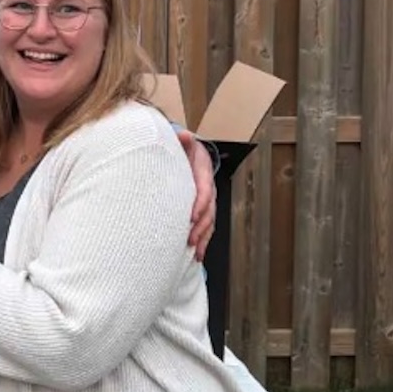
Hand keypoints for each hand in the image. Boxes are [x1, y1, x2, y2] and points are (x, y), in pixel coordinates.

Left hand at [177, 130, 216, 261]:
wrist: (191, 154)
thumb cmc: (184, 152)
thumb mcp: (184, 143)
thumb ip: (183, 141)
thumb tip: (184, 135)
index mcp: (203, 174)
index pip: (204, 191)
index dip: (199, 204)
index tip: (191, 215)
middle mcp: (209, 190)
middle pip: (209, 211)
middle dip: (200, 227)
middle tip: (189, 238)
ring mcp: (207, 202)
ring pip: (209, 223)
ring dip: (202, 238)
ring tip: (195, 252)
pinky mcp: (202, 211)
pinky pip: (205, 228)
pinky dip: (202, 242)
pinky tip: (196, 255)